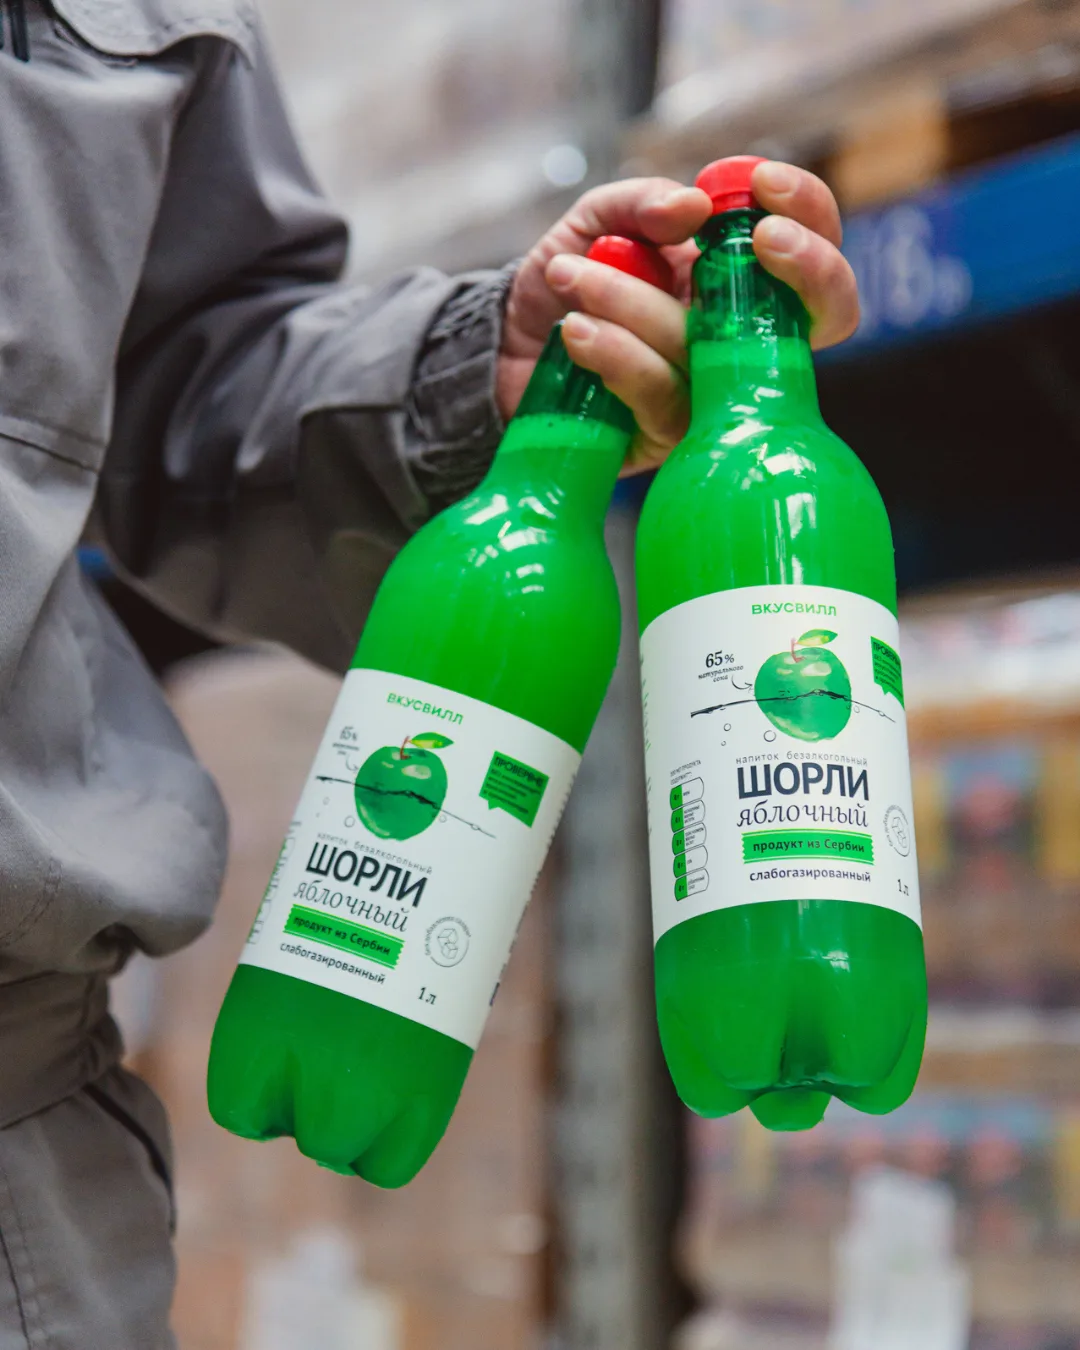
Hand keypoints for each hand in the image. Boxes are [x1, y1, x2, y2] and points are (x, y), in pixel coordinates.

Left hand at [497, 161, 858, 473]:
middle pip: (827, 314)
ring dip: (634, 300)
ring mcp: (713, 393)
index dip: (810, 213)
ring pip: (709, 346)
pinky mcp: (670, 436)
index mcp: (740, 277)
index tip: (761, 185)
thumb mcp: (595, 222)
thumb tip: (695, 207)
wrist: (504, 354)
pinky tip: (574, 330)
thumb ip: (640, 202)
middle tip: (756, 236)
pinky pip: (661, 394)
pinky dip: (615, 353)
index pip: (816, 245)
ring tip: (570, 275)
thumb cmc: (566, 286)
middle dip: (807, 268)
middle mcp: (742, 337)